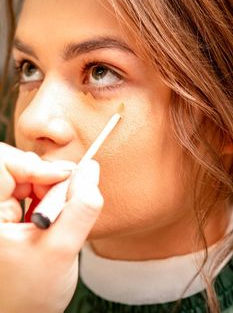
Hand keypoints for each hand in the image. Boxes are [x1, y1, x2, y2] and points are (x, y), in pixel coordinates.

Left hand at [0, 143, 102, 312]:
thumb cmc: (30, 294)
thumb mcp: (62, 250)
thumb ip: (81, 207)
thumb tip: (90, 169)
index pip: (3, 163)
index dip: (34, 165)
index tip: (62, 179)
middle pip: (19, 166)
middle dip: (46, 178)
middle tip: (62, 202)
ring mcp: (0, 210)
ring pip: (28, 175)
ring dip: (51, 189)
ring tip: (58, 217)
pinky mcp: (11, 212)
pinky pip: (33, 187)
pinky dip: (50, 196)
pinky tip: (53, 217)